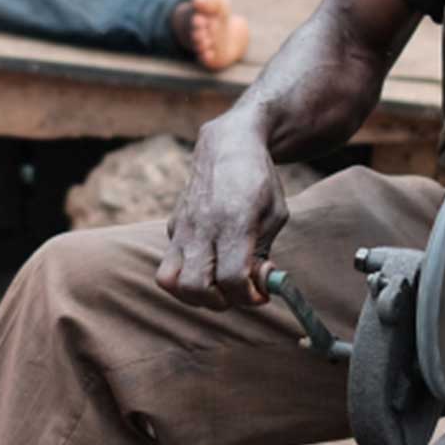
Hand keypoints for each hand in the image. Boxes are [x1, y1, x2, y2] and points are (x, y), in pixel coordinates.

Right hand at [158, 118, 288, 309]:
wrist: (228, 143)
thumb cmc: (259, 181)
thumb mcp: (275, 215)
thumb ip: (263, 254)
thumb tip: (255, 288)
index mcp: (235, 220)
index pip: (232, 278)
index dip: (250, 296)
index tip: (261, 293)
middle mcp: (202, 225)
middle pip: (195, 287)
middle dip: (220, 301)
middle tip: (237, 290)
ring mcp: (182, 226)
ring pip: (169, 281)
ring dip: (193, 294)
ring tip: (216, 286)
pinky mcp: (172, 226)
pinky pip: (170, 264)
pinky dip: (188, 274)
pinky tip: (210, 262)